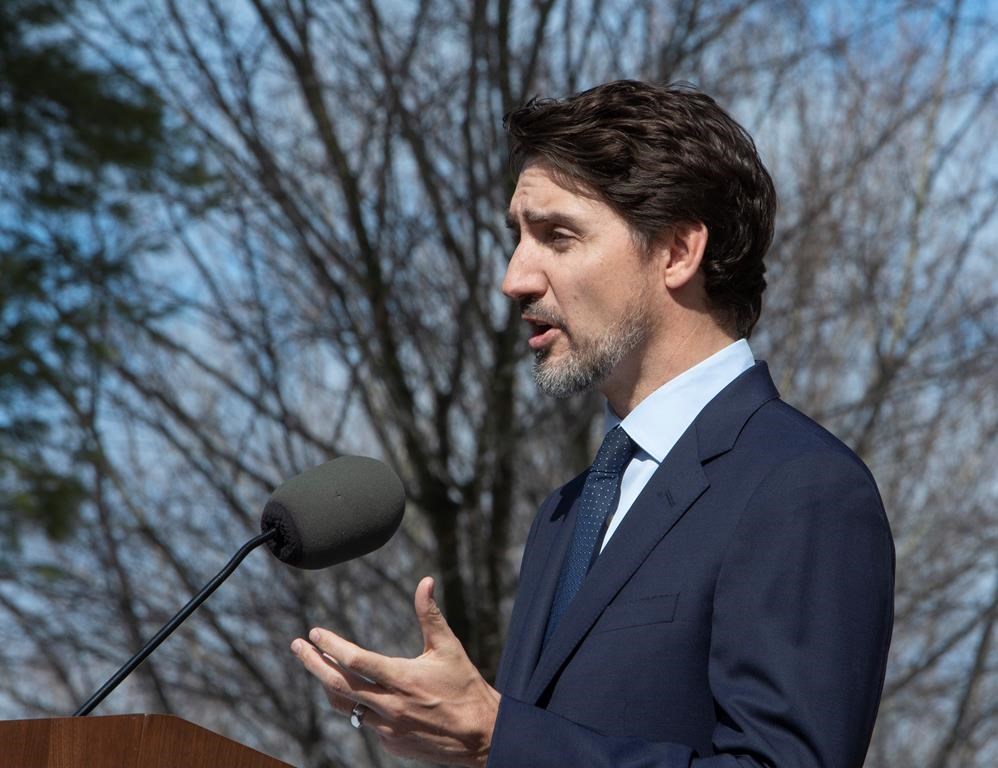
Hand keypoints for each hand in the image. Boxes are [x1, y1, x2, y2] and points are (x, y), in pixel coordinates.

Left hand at [290, 576, 500, 766]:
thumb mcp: (449, 647)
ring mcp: (388, 727)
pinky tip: (357, 692)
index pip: (356, 660)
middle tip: (297, 647)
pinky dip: (357, 704)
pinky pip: (365, 721)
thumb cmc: (466, 687)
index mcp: (403, 678)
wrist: (481, 736)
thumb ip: (430, 615)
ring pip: (346, 705)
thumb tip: (425, 582)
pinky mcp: (391, 742)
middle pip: (338, 684)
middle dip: (313, 663)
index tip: (315, 633)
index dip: (331, 645)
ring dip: (328, 684)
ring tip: (318, 666)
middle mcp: (391, 705)